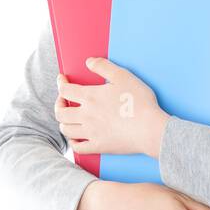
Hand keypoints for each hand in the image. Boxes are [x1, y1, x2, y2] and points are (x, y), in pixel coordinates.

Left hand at [54, 57, 169, 157]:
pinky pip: (78, 148)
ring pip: (66, 130)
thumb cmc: (139, 102)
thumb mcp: (123, 76)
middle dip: (59, 104)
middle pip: (60, 112)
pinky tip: (77, 138)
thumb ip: (104, 67)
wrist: (150, 129)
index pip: (65, 90)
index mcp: (90, 97)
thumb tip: (88, 61)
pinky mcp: (99, 146)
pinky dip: (73, 143)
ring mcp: (91, 133)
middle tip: (63, 101)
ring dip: (64, 123)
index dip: (60, 83)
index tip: (61, 79)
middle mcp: (86, 116)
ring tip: (69, 118)